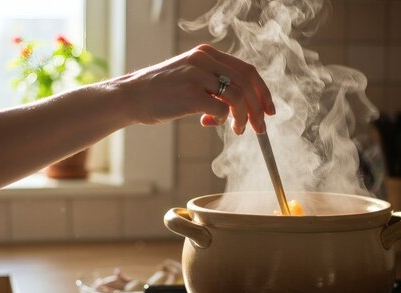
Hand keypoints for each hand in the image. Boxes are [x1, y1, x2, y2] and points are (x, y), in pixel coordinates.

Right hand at [115, 44, 274, 134]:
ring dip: (243, 118)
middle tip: (260, 128)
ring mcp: (197, 76)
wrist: (131, 97)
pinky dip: (221, 121)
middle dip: (259, 108)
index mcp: (207, 53)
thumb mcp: (190, 78)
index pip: (247, 70)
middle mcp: (204, 60)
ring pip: (238, 97)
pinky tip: (207, 123)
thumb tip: (240, 107)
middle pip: (247, 83)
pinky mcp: (190, 95)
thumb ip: (213, 85)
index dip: (263, 92)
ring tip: (237, 130)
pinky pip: (221, 111)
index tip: (269, 110)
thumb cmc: (161, 92)